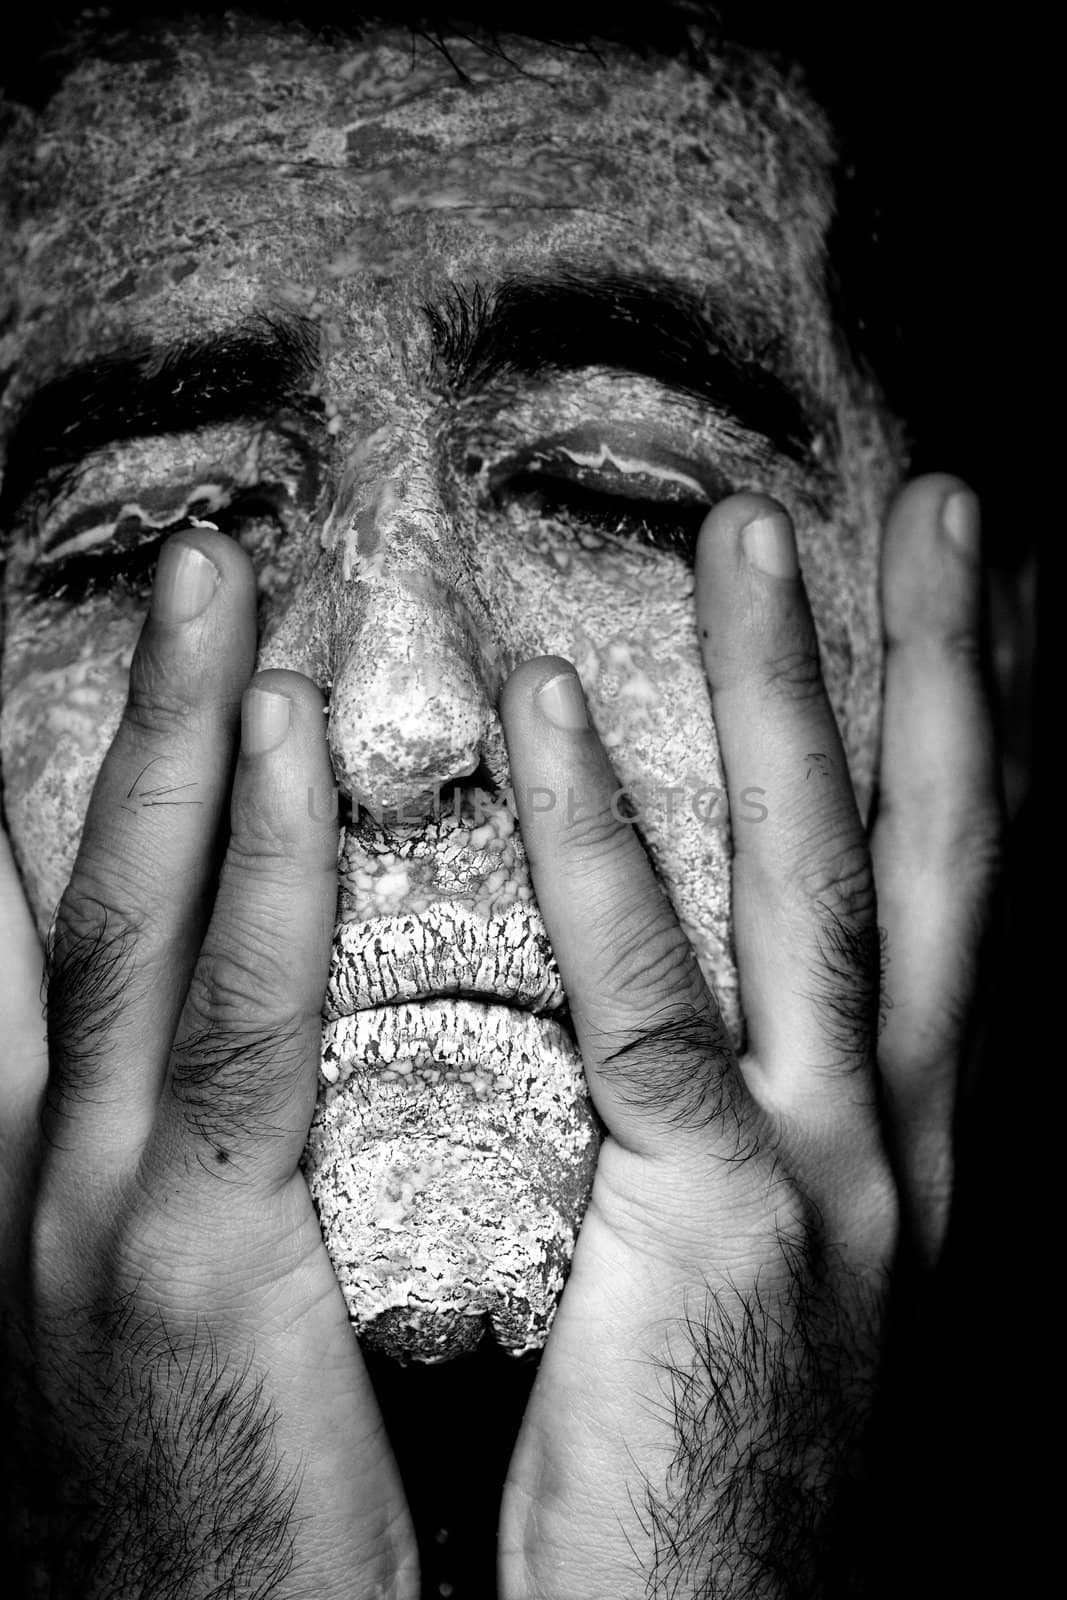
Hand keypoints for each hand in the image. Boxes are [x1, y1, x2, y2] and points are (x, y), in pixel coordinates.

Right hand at [0, 533, 416, 1598]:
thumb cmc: (239, 1492)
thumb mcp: (198, 1296)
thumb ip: (229, 1151)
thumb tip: (284, 1037)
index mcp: (58, 1174)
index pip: (51, 943)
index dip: (55, 803)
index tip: (76, 678)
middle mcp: (42, 1172)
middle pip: (78, 888)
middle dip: (114, 721)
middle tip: (182, 572)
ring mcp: (89, 1215)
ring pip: (125, 921)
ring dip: (161, 740)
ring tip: (212, 591)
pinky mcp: (175, 1275)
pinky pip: (231, 1031)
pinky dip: (247, 878)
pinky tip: (278, 744)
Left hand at [497, 477, 999, 1598]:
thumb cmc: (698, 1462)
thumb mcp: (762, 1270)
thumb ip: (739, 1125)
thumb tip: (690, 1008)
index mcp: (903, 1146)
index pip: (955, 907)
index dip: (982, 753)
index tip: (977, 622)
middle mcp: (901, 1142)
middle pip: (937, 855)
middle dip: (947, 669)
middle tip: (935, 511)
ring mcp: (830, 1182)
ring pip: (820, 883)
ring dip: (793, 693)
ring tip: (753, 538)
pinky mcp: (719, 1231)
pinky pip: (648, 999)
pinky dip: (603, 846)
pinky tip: (549, 712)